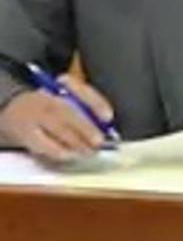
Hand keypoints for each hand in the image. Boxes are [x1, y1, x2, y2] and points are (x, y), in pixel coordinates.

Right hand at [0, 75, 115, 161]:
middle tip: (99, 141)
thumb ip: (87, 106)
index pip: (80, 89)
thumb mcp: (68, 96)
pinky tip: (70, 155)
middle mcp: (46, 98)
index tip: (108, 117)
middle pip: (67, 112)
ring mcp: (35, 116)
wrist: (16, 110)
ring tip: (88, 151)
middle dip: (85, 129)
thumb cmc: (52, 105)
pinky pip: (42, 144)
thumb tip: (106, 122)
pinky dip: (58, 151)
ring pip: (55, 129)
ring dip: (75, 143)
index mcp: (61, 85)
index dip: (96, 104)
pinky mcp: (26, 134)